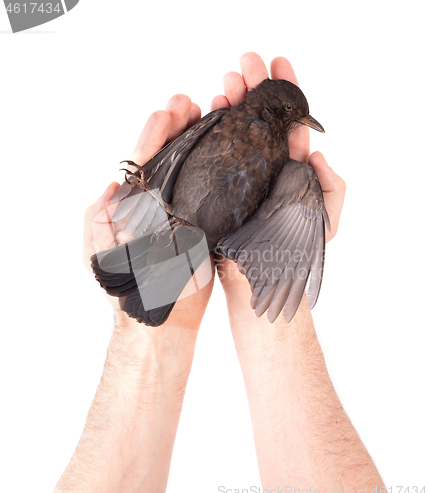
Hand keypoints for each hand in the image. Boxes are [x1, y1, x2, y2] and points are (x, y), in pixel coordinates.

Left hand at [83, 95, 214, 333]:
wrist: (163, 319)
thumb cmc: (132, 291)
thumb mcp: (102, 258)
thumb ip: (100, 223)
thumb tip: (109, 189)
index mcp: (134, 208)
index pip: (144, 163)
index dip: (155, 136)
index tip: (168, 112)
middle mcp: (158, 205)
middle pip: (169, 159)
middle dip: (178, 128)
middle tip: (192, 103)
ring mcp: (183, 214)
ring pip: (191, 171)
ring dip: (200, 142)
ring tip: (214, 116)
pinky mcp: (204, 227)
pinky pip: (210, 193)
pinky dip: (218, 169)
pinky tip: (231, 153)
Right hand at [211, 52, 345, 314]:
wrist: (258, 278)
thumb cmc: (294, 252)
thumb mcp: (324, 221)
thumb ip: (331, 188)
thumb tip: (316, 153)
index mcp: (291, 167)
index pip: (289, 121)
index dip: (286, 91)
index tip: (279, 63)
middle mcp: (265, 165)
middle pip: (261, 118)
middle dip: (254, 87)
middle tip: (246, 64)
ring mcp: (240, 174)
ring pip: (236, 129)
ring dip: (231, 102)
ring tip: (225, 83)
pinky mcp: (218, 186)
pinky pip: (214, 151)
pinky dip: (212, 128)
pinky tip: (209, 110)